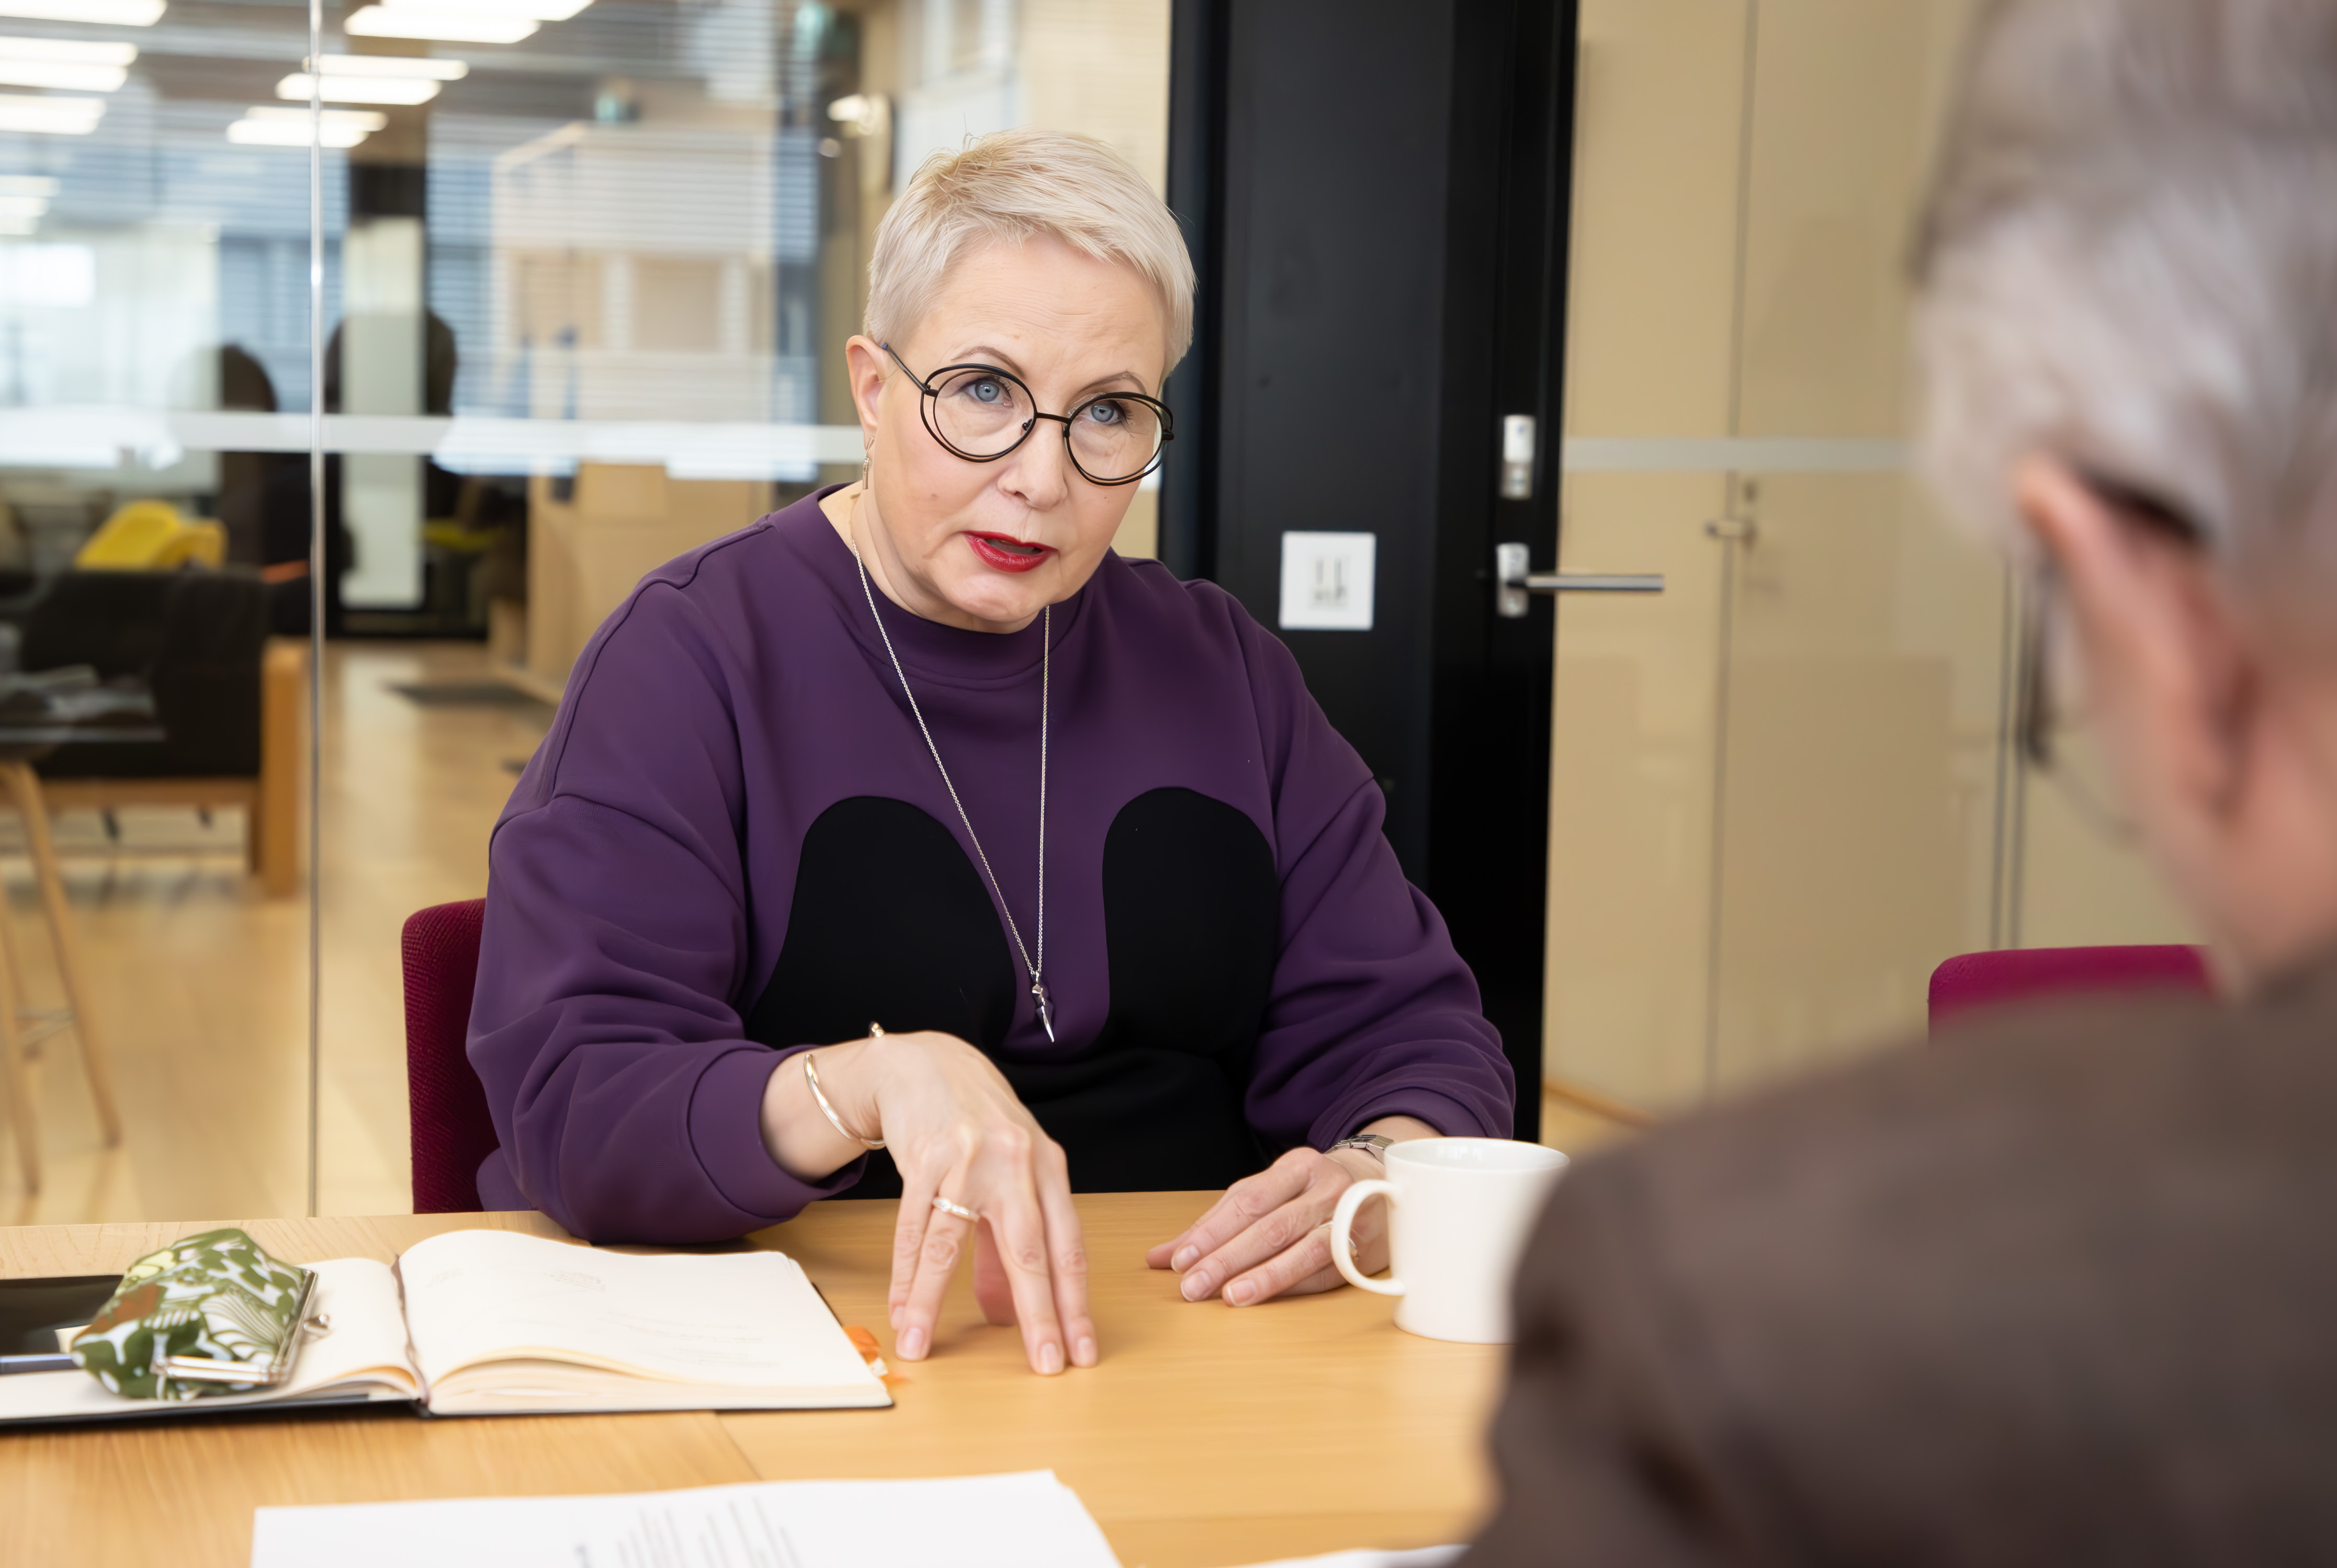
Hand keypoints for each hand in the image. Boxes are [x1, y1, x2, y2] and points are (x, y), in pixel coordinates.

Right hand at [767, 1029, 1093, 1375]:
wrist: (930, 1064)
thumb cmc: (980, 1127)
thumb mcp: (1010, 1178)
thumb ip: (1009, 1246)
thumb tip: (1012, 1315)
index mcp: (1049, 1170)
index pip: (1069, 1248)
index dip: (1075, 1304)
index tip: (1082, 1350)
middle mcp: (1017, 1164)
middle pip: (1029, 1251)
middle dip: (1040, 1315)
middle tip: (1047, 1364)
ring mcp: (970, 1159)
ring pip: (951, 1244)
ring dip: (931, 1302)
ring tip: (921, 1345)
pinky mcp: (926, 1157)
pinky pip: (912, 1227)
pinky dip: (905, 1273)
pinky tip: (901, 1308)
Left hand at [1144, 1145, 1391, 1305]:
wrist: (1384, 1184)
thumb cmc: (1311, 1192)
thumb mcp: (1267, 1192)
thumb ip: (1216, 1222)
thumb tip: (1160, 1257)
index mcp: (1297, 1165)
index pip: (1247, 1200)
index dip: (1212, 1231)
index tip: (1180, 1259)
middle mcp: (1327, 1188)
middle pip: (1271, 1225)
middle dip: (1227, 1258)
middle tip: (1193, 1286)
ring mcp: (1350, 1219)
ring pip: (1303, 1249)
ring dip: (1263, 1276)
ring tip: (1228, 1296)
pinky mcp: (1364, 1251)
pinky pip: (1326, 1271)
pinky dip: (1293, 1285)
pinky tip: (1266, 1298)